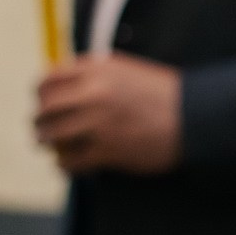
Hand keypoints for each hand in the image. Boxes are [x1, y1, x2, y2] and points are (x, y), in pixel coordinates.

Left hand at [35, 54, 181, 174]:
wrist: (195, 117)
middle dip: (40, 120)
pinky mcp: (105, 151)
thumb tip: (65, 83)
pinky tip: (67, 164)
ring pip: (51, 135)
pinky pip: (69, 161)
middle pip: (45, 108)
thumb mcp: (129, 70)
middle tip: (42, 128)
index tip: (44, 101)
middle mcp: (93, 93)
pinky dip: (63, 164)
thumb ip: (95, 73)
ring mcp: (97, 123)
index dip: (41, 93)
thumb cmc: (165, 94)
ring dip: (47, 142)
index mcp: (98, 69)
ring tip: (51, 146)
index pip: (49, 79)